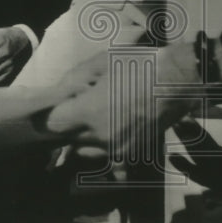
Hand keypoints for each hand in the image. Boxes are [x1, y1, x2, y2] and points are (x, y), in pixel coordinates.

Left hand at [44, 43, 200, 159]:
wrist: (179, 80)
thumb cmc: (138, 65)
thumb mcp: (100, 65)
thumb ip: (72, 82)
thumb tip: (56, 96)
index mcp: (88, 115)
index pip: (49, 125)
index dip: (43, 117)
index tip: (43, 111)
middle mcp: (98, 138)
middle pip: (65, 140)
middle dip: (64, 127)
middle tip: (69, 111)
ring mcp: (115, 150)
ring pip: (83, 152)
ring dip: (81, 139)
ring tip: (90, 120)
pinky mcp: (130, 154)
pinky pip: (106, 157)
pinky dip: (102, 147)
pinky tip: (109, 129)